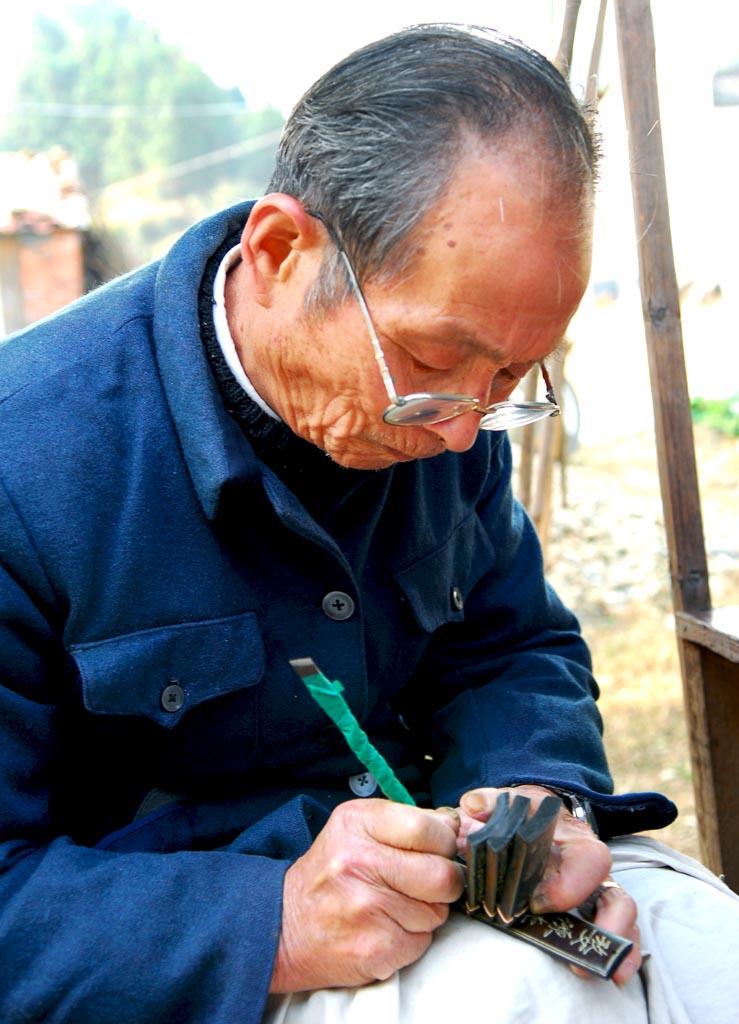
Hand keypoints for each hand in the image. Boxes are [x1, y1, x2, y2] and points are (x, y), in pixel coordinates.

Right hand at [270, 799, 463, 992]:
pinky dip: (412, 937)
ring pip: (437, 911)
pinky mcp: (376, 948)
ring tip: (394, 905)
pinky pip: (423, 940)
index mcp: (358, 824)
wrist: (284, 927)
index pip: (428, 828)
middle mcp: (360, 862)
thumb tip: (456, 827)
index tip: (436, 850)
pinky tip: (386, 927)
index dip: (443, 842)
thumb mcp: (355, 828)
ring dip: (426, 911)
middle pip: (442, 874)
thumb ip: (406, 822)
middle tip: (425, 883)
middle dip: (444, 881)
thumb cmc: (330, 874)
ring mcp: (368, 908)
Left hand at [457, 785, 641, 985]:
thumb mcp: (505, 804)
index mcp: (569, 836)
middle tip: (574, 948)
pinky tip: (616, 975)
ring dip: (618, 943)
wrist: (530, 814)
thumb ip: (489, 802)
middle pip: (612, 890)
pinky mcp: (595, 907)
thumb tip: (475, 805)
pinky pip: (619, 929)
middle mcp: (588, 862)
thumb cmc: (518, 814)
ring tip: (608, 971)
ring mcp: (596, 886)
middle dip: (605, 921)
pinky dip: (623, 953)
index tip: (539, 904)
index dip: (570, 885)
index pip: (587, 857)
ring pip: (622, 910)